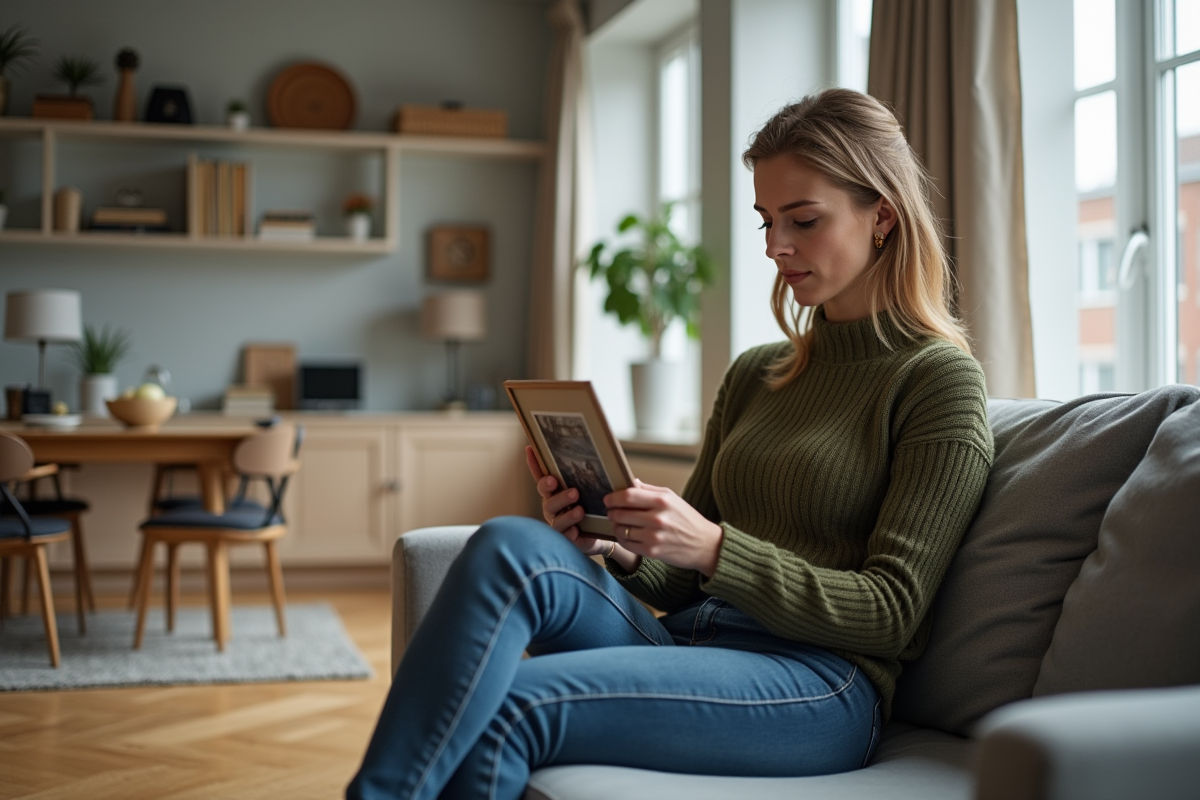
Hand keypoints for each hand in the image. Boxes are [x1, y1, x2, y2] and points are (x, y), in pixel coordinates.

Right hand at [525, 446, 609, 556]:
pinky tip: (577, 531)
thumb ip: (602, 479)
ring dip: (566, 511)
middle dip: (550, 487)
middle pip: (545, 493)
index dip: (535, 463)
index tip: (530, 449)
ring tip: (580, 510)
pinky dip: (570, 532)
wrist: (605, 535)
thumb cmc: (598, 508)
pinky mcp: (565, 538)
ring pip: (554, 516)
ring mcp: (557, 521)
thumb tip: (620, 465)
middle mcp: (553, 505)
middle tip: (561, 483)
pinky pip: (563, 535)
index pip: (543, 475)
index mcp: (558, 491)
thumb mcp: (600, 491)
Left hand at [604, 480, 723, 576]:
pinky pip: (626, 543)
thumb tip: (629, 482)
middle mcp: (657, 518)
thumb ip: (649, 490)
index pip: (628, 496)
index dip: (613, 497)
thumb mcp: (672, 498)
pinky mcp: (652, 551)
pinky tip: (626, 534)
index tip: (608, 499)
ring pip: (620, 529)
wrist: (705, 545)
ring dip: (615, 525)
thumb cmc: (687, 519)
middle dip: (611, 511)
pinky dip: (622, 538)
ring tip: (618, 522)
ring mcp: (654, 536)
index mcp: (662, 501)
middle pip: (620, 513)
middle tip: (611, 511)